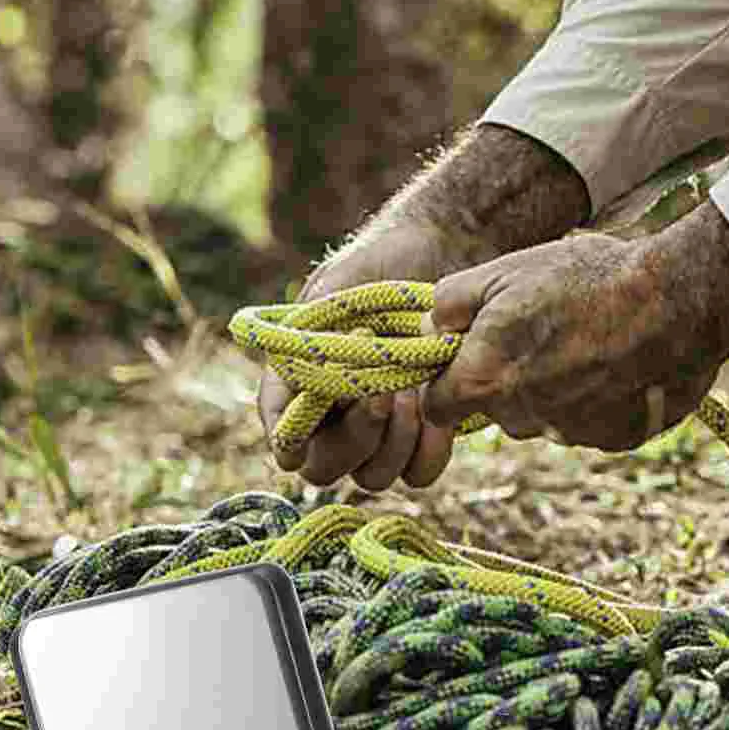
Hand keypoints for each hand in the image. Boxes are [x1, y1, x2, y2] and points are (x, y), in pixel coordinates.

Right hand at [258, 124, 590, 488]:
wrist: (443, 253)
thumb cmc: (378, 267)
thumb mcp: (335, 293)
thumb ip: (312, 337)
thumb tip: (305, 386)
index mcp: (298, 387)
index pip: (285, 438)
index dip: (297, 437)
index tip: (327, 403)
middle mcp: (333, 420)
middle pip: (325, 468)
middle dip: (355, 437)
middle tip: (381, 393)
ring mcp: (378, 433)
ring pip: (372, 476)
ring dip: (392, 443)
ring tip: (412, 393)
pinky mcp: (423, 435)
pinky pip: (418, 473)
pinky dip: (428, 451)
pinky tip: (440, 415)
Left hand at [420, 205, 728, 450]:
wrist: (678, 299)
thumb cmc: (586, 278)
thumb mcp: (504, 271)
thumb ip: (450, 303)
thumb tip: (431, 326)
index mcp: (483, 382)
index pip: (437, 405)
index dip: (449, 376)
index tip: (472, 348)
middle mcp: (521, 420)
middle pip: (494, 410)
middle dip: (505, 378)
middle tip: (539, 330)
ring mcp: (570, 435)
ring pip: (542, 417)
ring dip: (552, 389)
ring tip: (585, 338)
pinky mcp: (614, 440)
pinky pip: (588, 422)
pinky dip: (595, 398)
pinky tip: (617, 358)